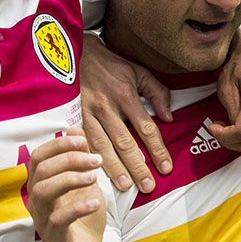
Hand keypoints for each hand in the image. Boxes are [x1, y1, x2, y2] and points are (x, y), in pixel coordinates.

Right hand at [25, 129, 107, 241]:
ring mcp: (42, 219)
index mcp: (42, 185)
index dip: (57, 144)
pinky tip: (95, 201)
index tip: (81, 139)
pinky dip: (78, 206)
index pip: (38, 156)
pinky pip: (59, 218)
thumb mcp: (86, 183)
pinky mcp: (54, 238)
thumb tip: (75, 128)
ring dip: (71, 178)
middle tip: (96, 159)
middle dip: (70, 158)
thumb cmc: (84, 219)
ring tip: (94, 177)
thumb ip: (80, 159)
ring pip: (43, 190)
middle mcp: (37, 200)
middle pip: (41, 169)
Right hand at [80, 34, 172, 191]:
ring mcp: (87, 113)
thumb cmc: (111, 66)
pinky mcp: (72, 117)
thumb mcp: (138, 72)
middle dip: (137, 166)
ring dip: (114, 168)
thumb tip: (168, 118)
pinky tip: (95, 175)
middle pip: (124, 142)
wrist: (77, 54)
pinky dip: (89, 160)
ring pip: (102, 146)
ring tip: (126, 187)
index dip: (157, 149)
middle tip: (148, 186)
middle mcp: (106, 106)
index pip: (145, 127)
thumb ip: (157, 92)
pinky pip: (82, 143)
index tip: (166, 168)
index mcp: (125, 95)